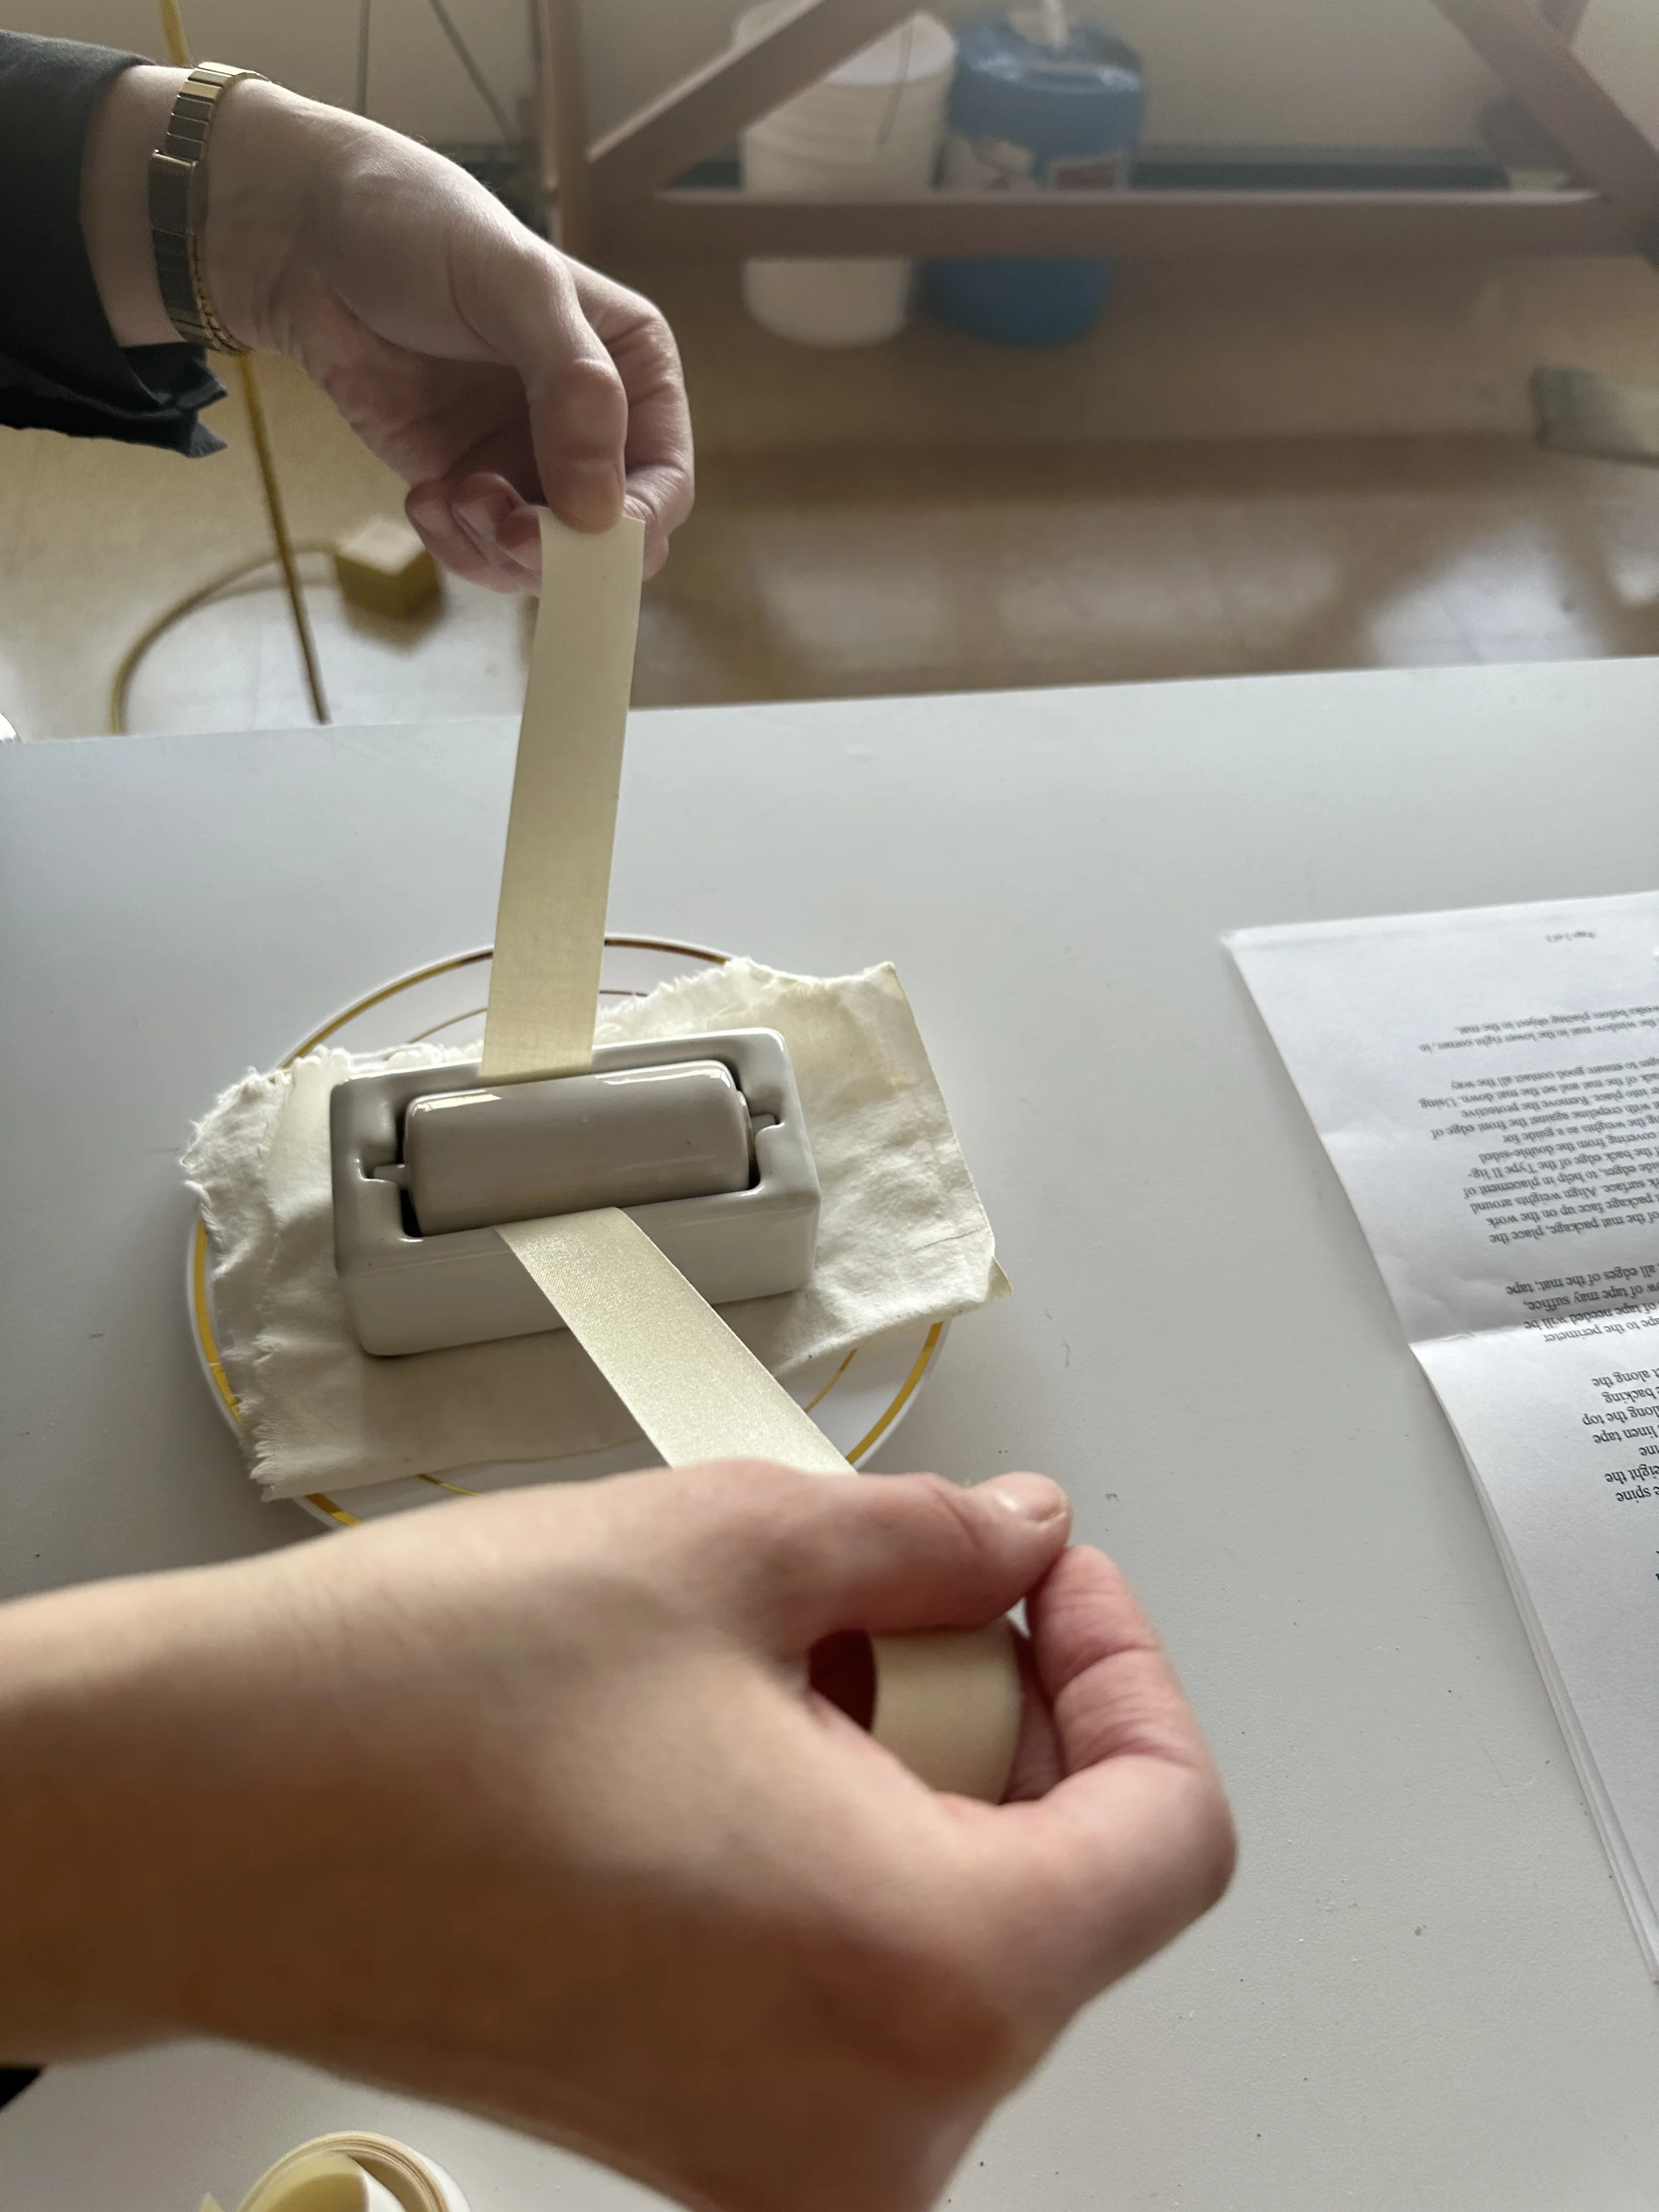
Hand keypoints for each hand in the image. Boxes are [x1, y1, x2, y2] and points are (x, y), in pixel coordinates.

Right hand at [0, 1462, 1231, 2211]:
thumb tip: (1019, 1541)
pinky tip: (723, 1738)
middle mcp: (871, 2123)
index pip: (1168, 1839)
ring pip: (952, 1930)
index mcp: (921, 1982)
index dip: (1129, 1667)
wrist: (197, 1816)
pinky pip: (849, 1980)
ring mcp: (778, 2153)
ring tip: (772, 1653)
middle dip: (999, 1705)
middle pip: (1061, 1887)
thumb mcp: (732, 1546)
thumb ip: (930, 1541)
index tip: (1047, 1576)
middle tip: (887, 1589)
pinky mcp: (696, 2134)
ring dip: (906, 1769)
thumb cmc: (420, 1706)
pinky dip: (834, 1847)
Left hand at [83, 69, 692, 583]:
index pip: (664, 481)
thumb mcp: (513, 284)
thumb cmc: (419, 229)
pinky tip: (422, 499)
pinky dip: (455, 545)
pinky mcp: (465, 483)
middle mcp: (591, 426)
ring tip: (448, 497)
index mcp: (632, 369)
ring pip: (544, 560)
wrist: (305, 234)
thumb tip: (600, 508)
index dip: (633, 522)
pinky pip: (482, 553)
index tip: (576, 529)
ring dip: (496, 549)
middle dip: (557, 549)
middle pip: (609, 538)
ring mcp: (525, 460)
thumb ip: (573, 385)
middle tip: (501, 527)